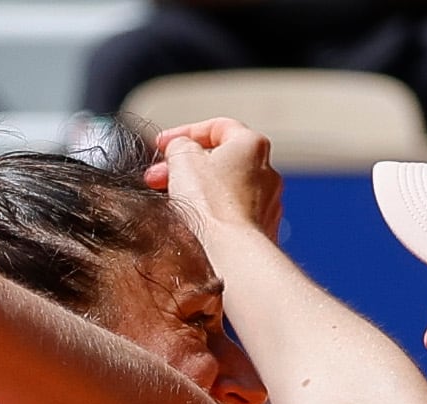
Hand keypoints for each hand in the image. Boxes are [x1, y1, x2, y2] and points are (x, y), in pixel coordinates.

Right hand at [147, 118, 284, 238]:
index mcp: (252, 145)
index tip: (162, 145)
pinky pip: (232, 214)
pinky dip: (212, 213)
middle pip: (219, 160)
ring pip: (225, 188)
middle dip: (185, 166)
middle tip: (159, 176)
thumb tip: (180, 149)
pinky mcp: (262, 230)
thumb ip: (179, 143)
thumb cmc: (211, 205)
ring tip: (172, 200)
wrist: (231, 252)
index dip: (183, 133)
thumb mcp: (181, 156)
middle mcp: (267, 171)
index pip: (216, 128)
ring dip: (197, 190)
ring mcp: (268, 203)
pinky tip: (194, 222)